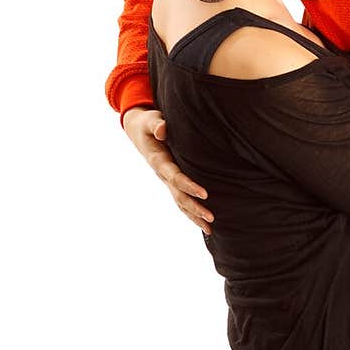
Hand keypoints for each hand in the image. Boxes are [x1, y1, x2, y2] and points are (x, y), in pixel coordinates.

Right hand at [122, 107, 213, 234]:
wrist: (139, 130)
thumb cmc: (148, 124)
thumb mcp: (150, 120)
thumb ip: (157, 124)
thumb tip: (162, 130)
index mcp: (159, 161)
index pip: (175, 177)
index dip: (189, 186)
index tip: (205, 194)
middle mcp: (162, 174)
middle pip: (179, 196)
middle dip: (195, 208)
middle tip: (211, 218)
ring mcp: (166, 180)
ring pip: (180, 202)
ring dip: (194, 216)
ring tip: (210, 229)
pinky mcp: (170, 182)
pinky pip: (180, 200)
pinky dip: (191, 212)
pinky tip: (203, 222)